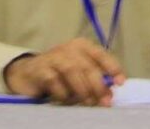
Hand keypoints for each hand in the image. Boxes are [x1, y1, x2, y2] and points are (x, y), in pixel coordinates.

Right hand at [3, 38, 123, 105]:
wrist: (28, 73)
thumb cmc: (60, 73)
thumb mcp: (79, 72)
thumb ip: (94, 79)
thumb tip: (110, 94)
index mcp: (82, 46)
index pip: (101, 54)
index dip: (112, 68)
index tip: (120, 83)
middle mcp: (69, 48)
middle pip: (87, 66)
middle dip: (98, 85)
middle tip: (104, 102)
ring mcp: (53, 57)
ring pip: (72, 71)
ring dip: (82, 90)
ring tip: (87, 102)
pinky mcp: (40, 69)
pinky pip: (54, 81)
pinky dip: (62, 93)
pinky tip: (64, 99)